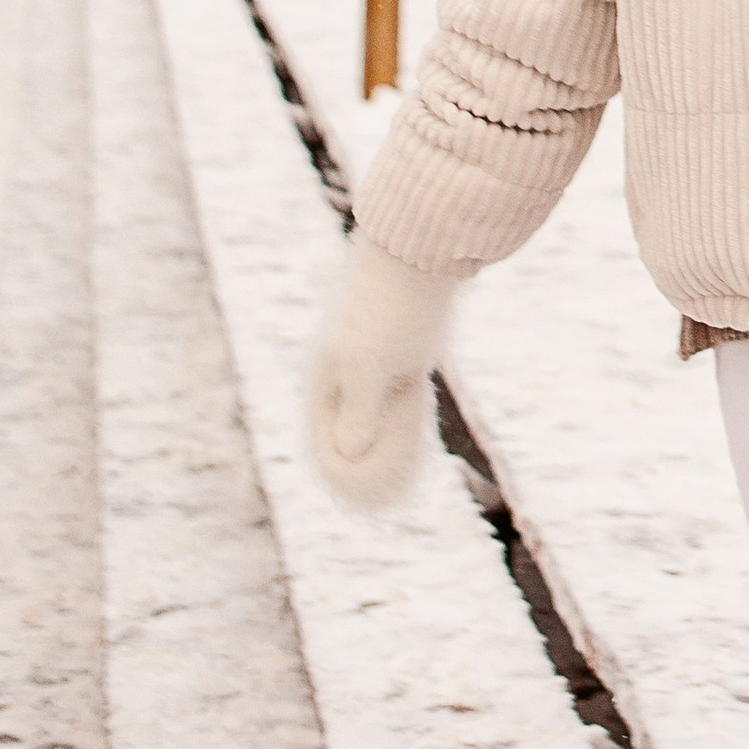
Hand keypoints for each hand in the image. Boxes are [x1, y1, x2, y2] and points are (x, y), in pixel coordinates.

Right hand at [306, 237, 456, 513]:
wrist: (424, 246)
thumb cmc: (392, 308)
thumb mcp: (371, 365)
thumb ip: (359, 413)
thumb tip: (350, 459)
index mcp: (326, 379)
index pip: (324, 446)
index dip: (343, 478)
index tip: (369, 502)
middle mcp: (344, 371)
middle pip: (350, 434)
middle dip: (368, 465)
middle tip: (392, 492)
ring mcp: (373, 356)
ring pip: (376, 414)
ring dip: (391, 440)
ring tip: (411, 463)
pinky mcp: (402, 342)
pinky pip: (396, 390)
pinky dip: (406, 412)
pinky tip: (421, 415)